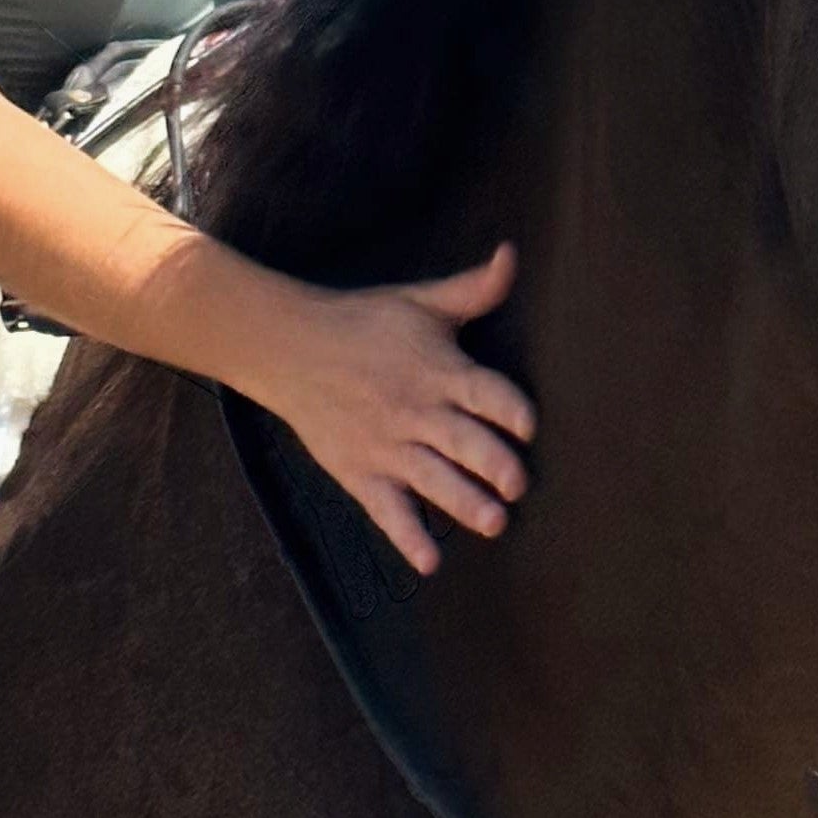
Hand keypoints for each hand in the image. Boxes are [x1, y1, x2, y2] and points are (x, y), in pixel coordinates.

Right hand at [254, 245, 532, 574]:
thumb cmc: (363, 322)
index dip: (511, 411)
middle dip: (495, 467)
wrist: (289, 347)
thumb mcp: (421, 301)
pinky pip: (388, 512)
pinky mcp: (360, 472)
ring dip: (465, 504)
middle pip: (464, 442)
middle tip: (517, 486)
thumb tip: (512, 254)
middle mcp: (416, 410)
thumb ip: (474, 289)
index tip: (528, 427)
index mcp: (438, 370)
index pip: (485, 393)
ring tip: (494, 522)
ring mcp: (387, 446)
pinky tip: (430, 562)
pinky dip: (408, 538)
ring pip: (434, 481)